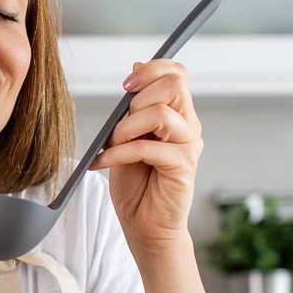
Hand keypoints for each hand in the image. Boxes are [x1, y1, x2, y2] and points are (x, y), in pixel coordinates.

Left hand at [90, 58, 202, 252]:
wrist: (144, 225)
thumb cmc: (136, 184)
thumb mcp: (126, 136)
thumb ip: (133, 106)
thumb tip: (135, 67)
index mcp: (177, 114)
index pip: (177, 74)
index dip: (152, 69)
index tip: (126, 85)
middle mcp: (188, 126)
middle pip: (174, 85)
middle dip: (137, 98)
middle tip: (118, 125)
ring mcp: (189, 146)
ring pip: (160, 113)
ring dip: (126, 127)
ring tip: (111, 145)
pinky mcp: (183, 167)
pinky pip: (148, 147)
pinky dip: (118, 153)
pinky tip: (103, 162)